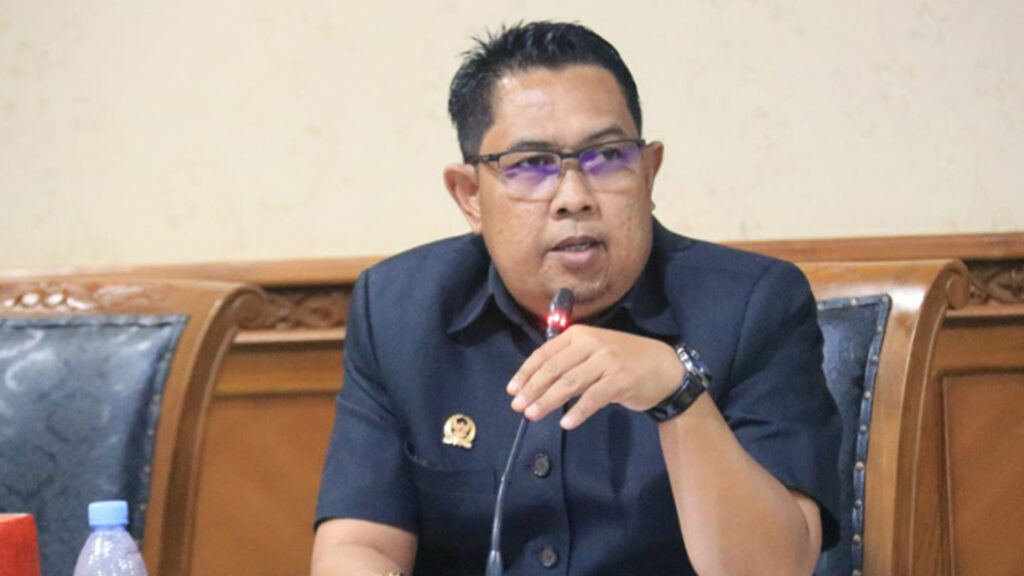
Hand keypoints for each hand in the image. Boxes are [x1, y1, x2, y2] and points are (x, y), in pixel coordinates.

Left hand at [506, 325, 683, 428]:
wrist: (664, 367)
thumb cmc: (623, 359)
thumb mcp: (594, 350)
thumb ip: (569, 360)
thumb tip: (535, 381)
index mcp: (579, 335)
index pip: (545, 353)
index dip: (526, 372)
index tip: (512, 390)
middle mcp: (591, 344)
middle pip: (554, 369)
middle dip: (532, 389)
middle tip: (518, 406)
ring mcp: (607, 362)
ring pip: (569, 383)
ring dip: (548, 401)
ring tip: (533, 415)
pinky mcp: (620, 380)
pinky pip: (593, 398)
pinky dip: (577, 412)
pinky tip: (565, 423)